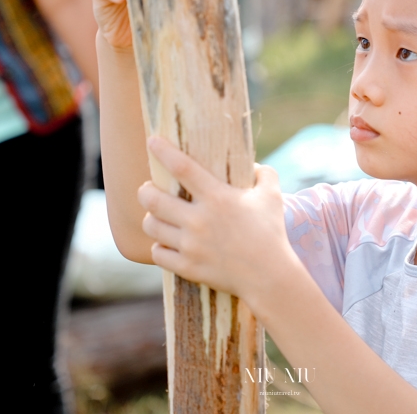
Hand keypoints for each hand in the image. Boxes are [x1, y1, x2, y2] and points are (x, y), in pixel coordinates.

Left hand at [137, 136, 297, 309]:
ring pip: (151, 225)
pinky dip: (159, 247)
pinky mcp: (187, 267)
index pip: (182, 167)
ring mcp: (190, 245)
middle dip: (145, 190)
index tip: (152, 140)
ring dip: (151, 218)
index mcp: (217, 197)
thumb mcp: (272, 196)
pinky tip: (166, 243)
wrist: (269, 276)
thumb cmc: (271, 233)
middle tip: (147, 189)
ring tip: (156, 216)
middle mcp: (198, 219)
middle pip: (153, 198)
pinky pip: (158, 253)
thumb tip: (253, 165)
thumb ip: (264, 174)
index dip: (163, 151)